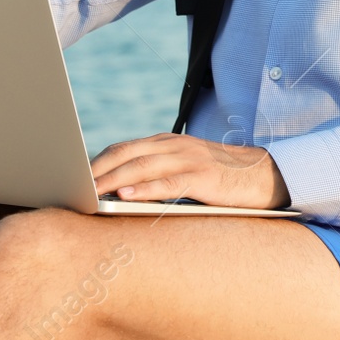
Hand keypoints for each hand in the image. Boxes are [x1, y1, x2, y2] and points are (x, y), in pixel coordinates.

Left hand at [90, 133, 290, 209]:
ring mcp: (191, 159)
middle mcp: (177, 146)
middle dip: (95, 170)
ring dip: (111, 180)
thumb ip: (161, 173)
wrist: (270, 176)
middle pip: (126, 153)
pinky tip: (124, 196)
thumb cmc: (226, 179)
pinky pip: (168, 183)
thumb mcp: (189, 170)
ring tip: (88, 193)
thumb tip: (123, 191)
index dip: (97, 161)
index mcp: (170, 143)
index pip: (124, 148)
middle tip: (70, 186)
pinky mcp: (205, 178)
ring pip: (141, 166)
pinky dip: (143, 189)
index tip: (72, 177)